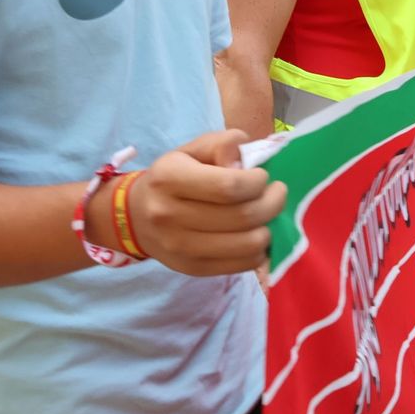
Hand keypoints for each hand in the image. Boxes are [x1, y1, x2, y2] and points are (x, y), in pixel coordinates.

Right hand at [128, 130, 286, 276]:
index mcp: (169, 179)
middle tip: (277, 193)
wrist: (137, 218)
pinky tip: (256, 233)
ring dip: (269, 228)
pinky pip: (243, 265)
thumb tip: (245, 162)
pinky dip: (260, 250)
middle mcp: (169, 216)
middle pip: (242, 216)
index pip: (228, 186)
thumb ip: (221, 144)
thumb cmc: (173, 177)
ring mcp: (180, 248)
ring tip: (267, 215)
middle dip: (272, 203)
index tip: (263, 177)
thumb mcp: (192, 150)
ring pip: (247, 245)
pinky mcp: (193, 269)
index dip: (257, 182)